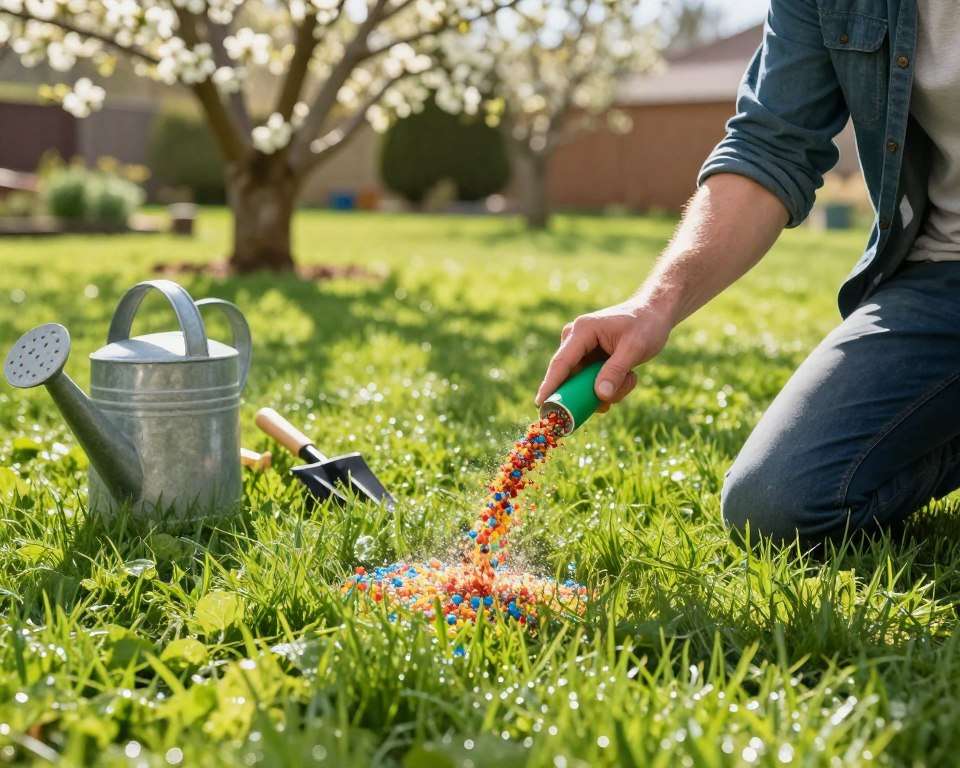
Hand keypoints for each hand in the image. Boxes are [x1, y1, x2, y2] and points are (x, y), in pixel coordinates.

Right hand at [535, 299, 672, 410]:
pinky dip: (610, 385)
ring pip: (584, 383)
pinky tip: (628, 375)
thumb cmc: (646, 325)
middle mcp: (575, 339)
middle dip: (592, 392)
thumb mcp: (634, 348)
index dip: (550, 385)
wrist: (654, 313)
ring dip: (608, 388)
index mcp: (582, 331)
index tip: (540, 405)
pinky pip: (592, 381)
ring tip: (630, 376)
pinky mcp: (588, 358)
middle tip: (612, 401)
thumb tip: (600, 396)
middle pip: (572, 377)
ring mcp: (581, 349)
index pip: (561, 363)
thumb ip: (616, 371)